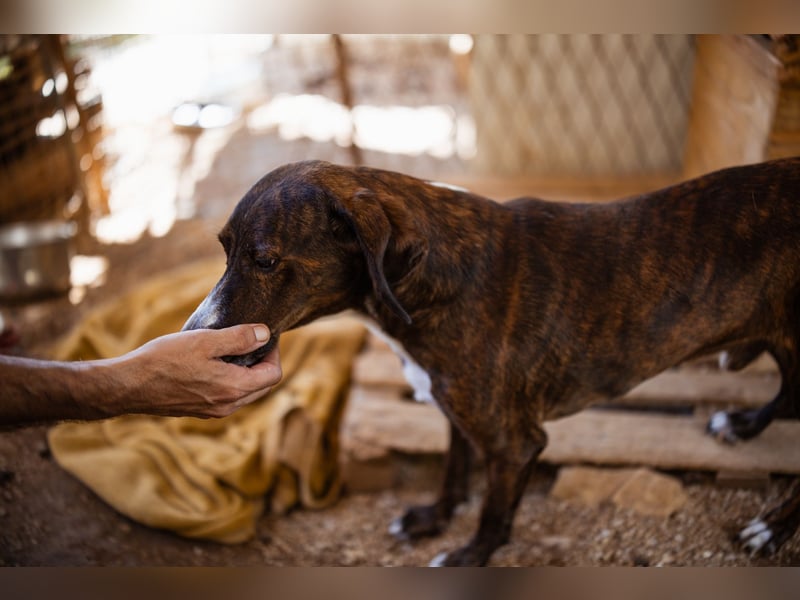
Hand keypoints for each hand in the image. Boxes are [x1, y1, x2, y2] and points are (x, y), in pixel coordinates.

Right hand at [107, 324, 282, 418]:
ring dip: (248, 373)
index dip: (274, 353)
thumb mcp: (205, 341)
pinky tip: (217, 364)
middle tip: (252, 340)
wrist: (128, 385)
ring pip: (246, 393)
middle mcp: (227, 406)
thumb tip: (265, 334)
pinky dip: (232, 381)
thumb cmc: (164, 360)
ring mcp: (213, 411)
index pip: (273, 375)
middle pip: (263, 386)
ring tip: (234, 349)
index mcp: (233, 388)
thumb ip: (239, 339)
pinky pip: (228, 397)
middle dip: (264, 363)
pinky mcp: (200, 410)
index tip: (264, 336)